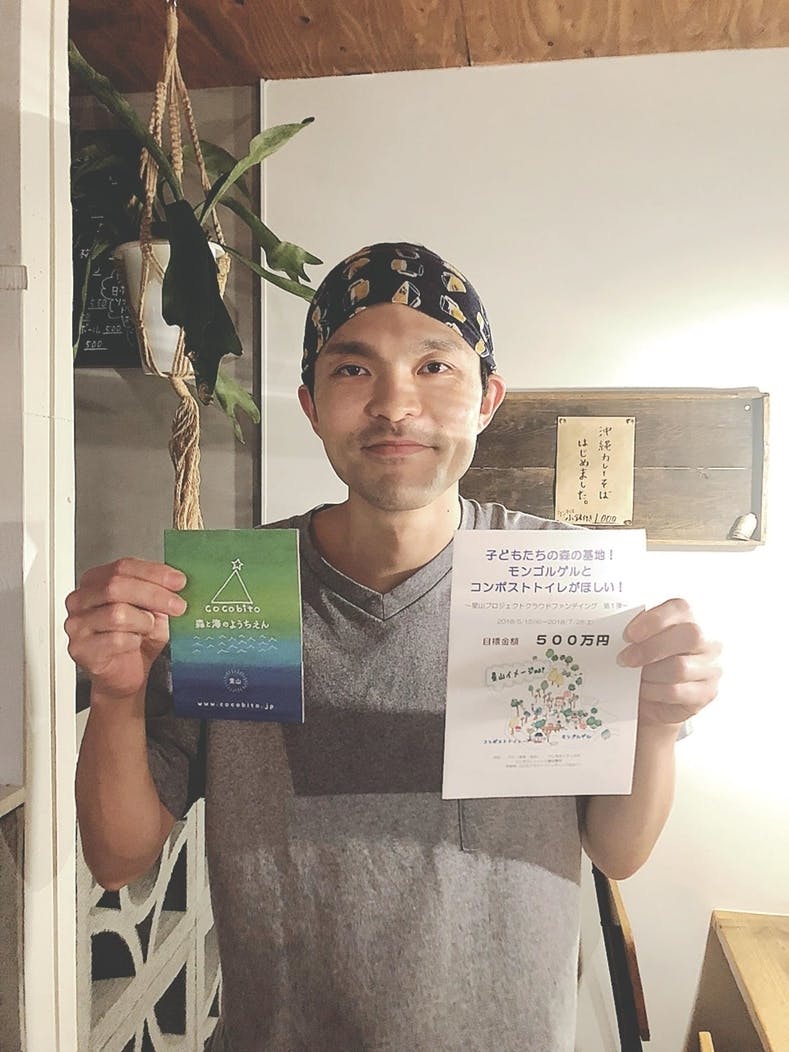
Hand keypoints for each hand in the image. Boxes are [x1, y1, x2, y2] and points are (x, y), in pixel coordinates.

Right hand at [65, 558, 186, 699]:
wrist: (125, 676)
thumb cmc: (135, 640)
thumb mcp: (152, 610)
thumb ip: (158, 592)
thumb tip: (178, 581)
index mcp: (95, 582)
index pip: (123, 566)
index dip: (154, 572)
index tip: (178, 581)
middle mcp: (80, 600)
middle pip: (116, 586)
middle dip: (154, 594)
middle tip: (178, 605)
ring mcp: (76, 624)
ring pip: (117, 613)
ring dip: (144, 621)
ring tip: (149, 629)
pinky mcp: (80, 649)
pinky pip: (115, 640)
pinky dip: (134, 641)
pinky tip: (135, 643)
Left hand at [617, 598, 721, 726]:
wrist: (653, 696)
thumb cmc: (647, 662)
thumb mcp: (641, 642)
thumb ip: (636, 633)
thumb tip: (614, 632)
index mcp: (689, 620)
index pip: (681, 609)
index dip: (654, 620)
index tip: (628, 634)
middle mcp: (706, 641)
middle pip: (689, 636)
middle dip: (650, 648)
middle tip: (625, 659)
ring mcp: (711, 667)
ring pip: (680, 667)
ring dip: (649, 673)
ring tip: (634, 677)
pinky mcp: (707, 692)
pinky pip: (677, 691)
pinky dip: (654, 691)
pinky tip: (644, 689)